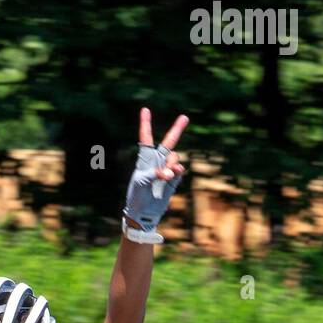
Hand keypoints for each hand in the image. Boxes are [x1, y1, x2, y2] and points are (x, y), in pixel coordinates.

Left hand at [123, 107, 188, 238]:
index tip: (145, 109)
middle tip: (185, 117)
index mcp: (145, 159)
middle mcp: (157, 161)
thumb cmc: (137, 195)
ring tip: (166, 175)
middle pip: (169, 142)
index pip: (146, 138)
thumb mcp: (142, 183)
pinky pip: (179, 170)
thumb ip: (156, 174)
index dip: (146, 124)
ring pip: (175, 158)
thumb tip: (170, 173)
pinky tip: (173, 175)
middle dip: (177, 129)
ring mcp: (166, 170)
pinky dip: (177, 171)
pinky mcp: (173, 180)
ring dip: (172, 163)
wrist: (143, 213)